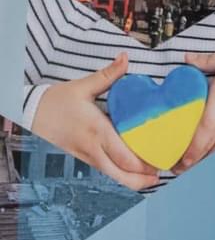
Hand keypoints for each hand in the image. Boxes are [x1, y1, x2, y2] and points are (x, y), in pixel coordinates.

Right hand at [30, 53, 160, 190]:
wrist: (28, 114)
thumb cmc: (55, 102)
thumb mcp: (83, 87)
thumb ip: (108, 75)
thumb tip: (125, 59)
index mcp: (98, 131)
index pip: (125, 157)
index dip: (144, 165)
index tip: (161, 161)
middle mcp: (93, 149)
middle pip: (121, 175)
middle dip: (143, 179)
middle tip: (160, 173)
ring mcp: (85, 158)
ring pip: (112, 179)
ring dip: (132, 181)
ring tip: (150, 178)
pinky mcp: (80, 160)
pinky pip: (103, 174)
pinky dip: (118, 177)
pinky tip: (131, 173)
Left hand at [175, 42, 214, 171]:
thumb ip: (207, 61)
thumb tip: (186, 59)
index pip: (205, 126)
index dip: (192, 146)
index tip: (180, 158)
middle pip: (213, 141)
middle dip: (194, 158)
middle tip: (178, 170)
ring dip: (208, 159)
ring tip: (192, 169)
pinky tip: (214, 158)